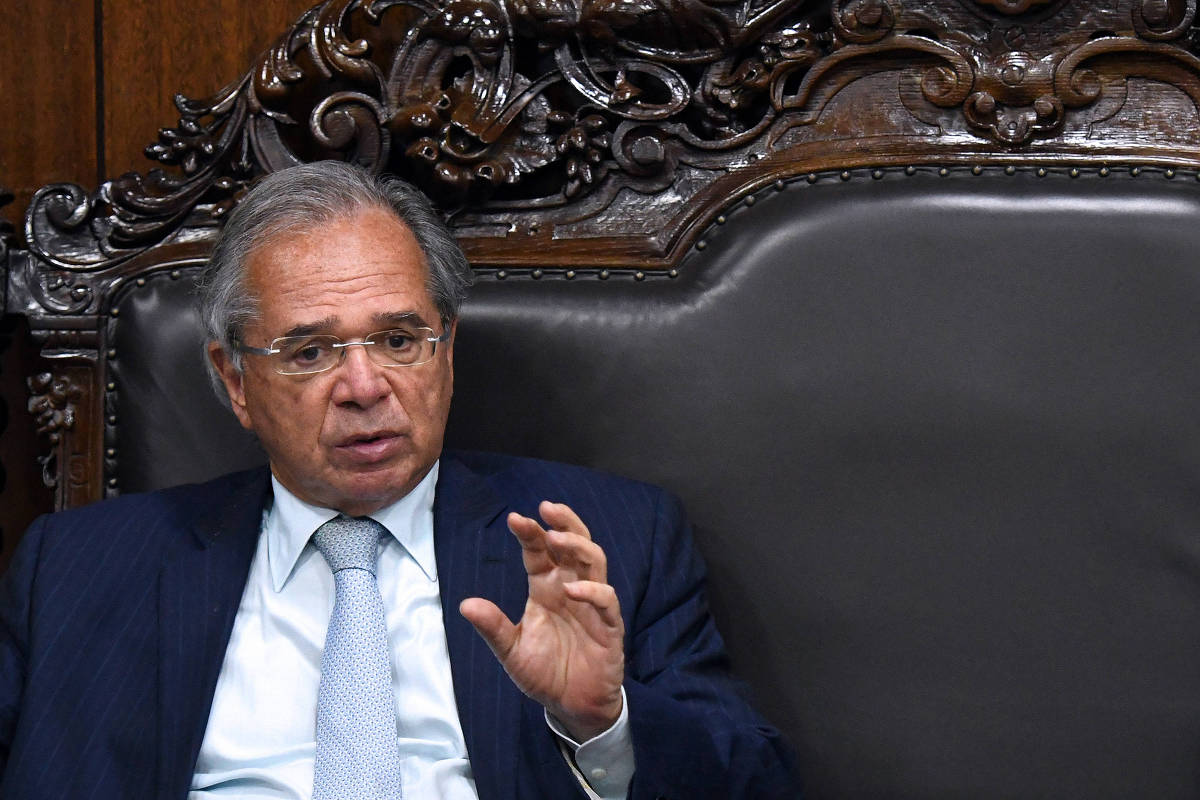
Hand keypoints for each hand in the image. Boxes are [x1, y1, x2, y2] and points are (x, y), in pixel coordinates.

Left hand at [460, 501, 624, 740]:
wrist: (571, 706)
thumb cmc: (544, 673)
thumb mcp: (511, 651)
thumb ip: (493, 627)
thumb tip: (465, 605)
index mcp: (545, 588)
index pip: (539, 552)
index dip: (530, 533)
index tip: (515, 518)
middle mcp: (569, 589)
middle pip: (574, 544)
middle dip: (564, 523)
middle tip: (547, 508)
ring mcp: (592, 605)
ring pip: (594, 562)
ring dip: (578, 546)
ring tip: (556, 538)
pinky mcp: (609, 626)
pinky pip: (607, 601)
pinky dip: (592, 592)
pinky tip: (572, 589)